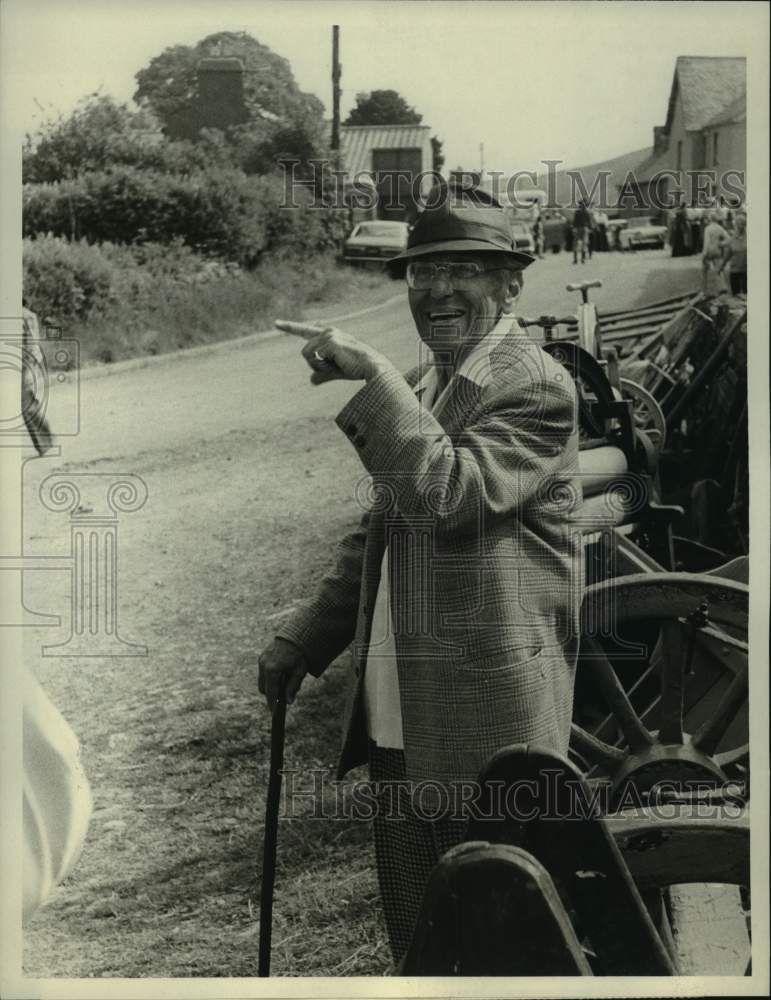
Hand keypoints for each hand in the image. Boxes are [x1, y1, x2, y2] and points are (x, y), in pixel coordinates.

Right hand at [258, 637, 307, 712]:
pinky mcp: (262, 657)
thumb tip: (289, 702)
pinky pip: (263, 672)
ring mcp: (261, 660)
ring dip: (270, 685)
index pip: (271, 692)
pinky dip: (269, 677)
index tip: (274, 713)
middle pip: (264, 688)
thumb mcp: (299, 672)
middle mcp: (264, 665)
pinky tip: (280, 677)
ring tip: (282, 686)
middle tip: (281, 699)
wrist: (296, 635)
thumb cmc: (300, 654)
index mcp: (273, 669)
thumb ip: (293, 687)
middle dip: (271, 695)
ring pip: (262, 681)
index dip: (272, 703)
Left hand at [275, 320, 393, 383]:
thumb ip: (322, 374)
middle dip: (316, 365)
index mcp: (329, 335)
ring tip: (338, 365)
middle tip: (336, 367)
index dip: (290, 327)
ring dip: (319, 366)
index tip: (276, 324)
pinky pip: (314, 359)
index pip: (305, 331)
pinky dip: (324, 366)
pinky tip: (340, 363)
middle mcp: (328, 331)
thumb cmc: (356, 369)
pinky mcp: (330, 342)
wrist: (371, 368)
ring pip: (307, 355)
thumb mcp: (335, 372)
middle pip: (306, 352)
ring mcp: (328, 335)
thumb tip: (311, 381)